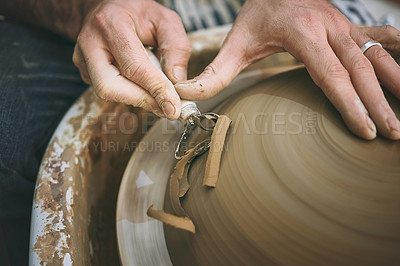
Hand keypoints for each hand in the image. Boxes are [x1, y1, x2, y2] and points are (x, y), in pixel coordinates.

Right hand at [73, 0, 190, 119]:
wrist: (109, 7)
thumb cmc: (138, 13)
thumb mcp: (165, 21)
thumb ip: (176, 48)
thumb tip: (176, 82)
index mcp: (111, 24)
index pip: (134, 66)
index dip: (155, 90)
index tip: (173, 107)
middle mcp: (90, 42)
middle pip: (110, 87)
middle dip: (141, 100)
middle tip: (166, 105)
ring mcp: (82, 58)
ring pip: (106, 93)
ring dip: (136, 98)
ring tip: (156, 91)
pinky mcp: (84, 71)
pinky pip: (107, 91)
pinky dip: (129, 93)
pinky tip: (141, 83)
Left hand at [175, 0, 399, 139]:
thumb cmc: (258, 14)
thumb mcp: (235, 42)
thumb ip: (214, 72)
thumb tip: (188, 96)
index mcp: (303, 33)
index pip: (330, 74)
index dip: (349, 103)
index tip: (364, 130)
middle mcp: (330, 28)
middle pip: (360, 70)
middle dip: (378, 103)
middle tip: (391, 133)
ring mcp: (345, 26)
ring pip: (377, 56)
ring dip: (395, 84)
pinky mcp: (352, 27)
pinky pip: (382, 39)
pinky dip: (398, 56)